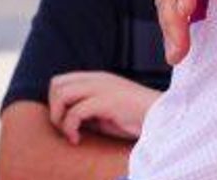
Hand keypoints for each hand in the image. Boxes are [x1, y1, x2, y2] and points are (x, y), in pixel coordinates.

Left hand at [46, 71, 161, 143]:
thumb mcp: (106, 108)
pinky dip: (70, 128)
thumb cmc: (135, 118)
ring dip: (59, 118)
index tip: (65, 121)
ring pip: (62, 94)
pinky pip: (75, 112)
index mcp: (98, 78)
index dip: (55, 102)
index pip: (61, 81)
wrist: (162, 117)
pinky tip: (78, 139)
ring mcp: (103, 88)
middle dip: (54, 108)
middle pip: (56, 84)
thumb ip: (87, 107)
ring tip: (71, 133)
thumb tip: (64, 117)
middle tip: (65, 127)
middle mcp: (98, 79)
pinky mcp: (107, 101)